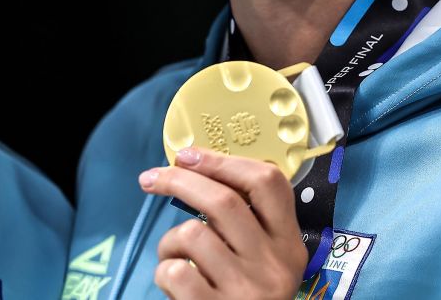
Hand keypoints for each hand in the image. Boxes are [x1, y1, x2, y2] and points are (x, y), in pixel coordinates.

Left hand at [138, 148, 305, 299]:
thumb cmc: (245, 295)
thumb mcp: (263, 260)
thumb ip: (245, 223)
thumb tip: (193, 169)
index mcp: (290, 244)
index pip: (268, 183)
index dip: (224, 161)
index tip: (188, 155)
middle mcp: (274, 266)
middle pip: (222, 201)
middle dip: (179, 180)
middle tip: (151, 178)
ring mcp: (247, 291)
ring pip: (192, 234)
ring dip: (169, 240)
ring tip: (174, 256)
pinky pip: (175, 272)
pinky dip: (164, 271)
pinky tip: (174, 283)